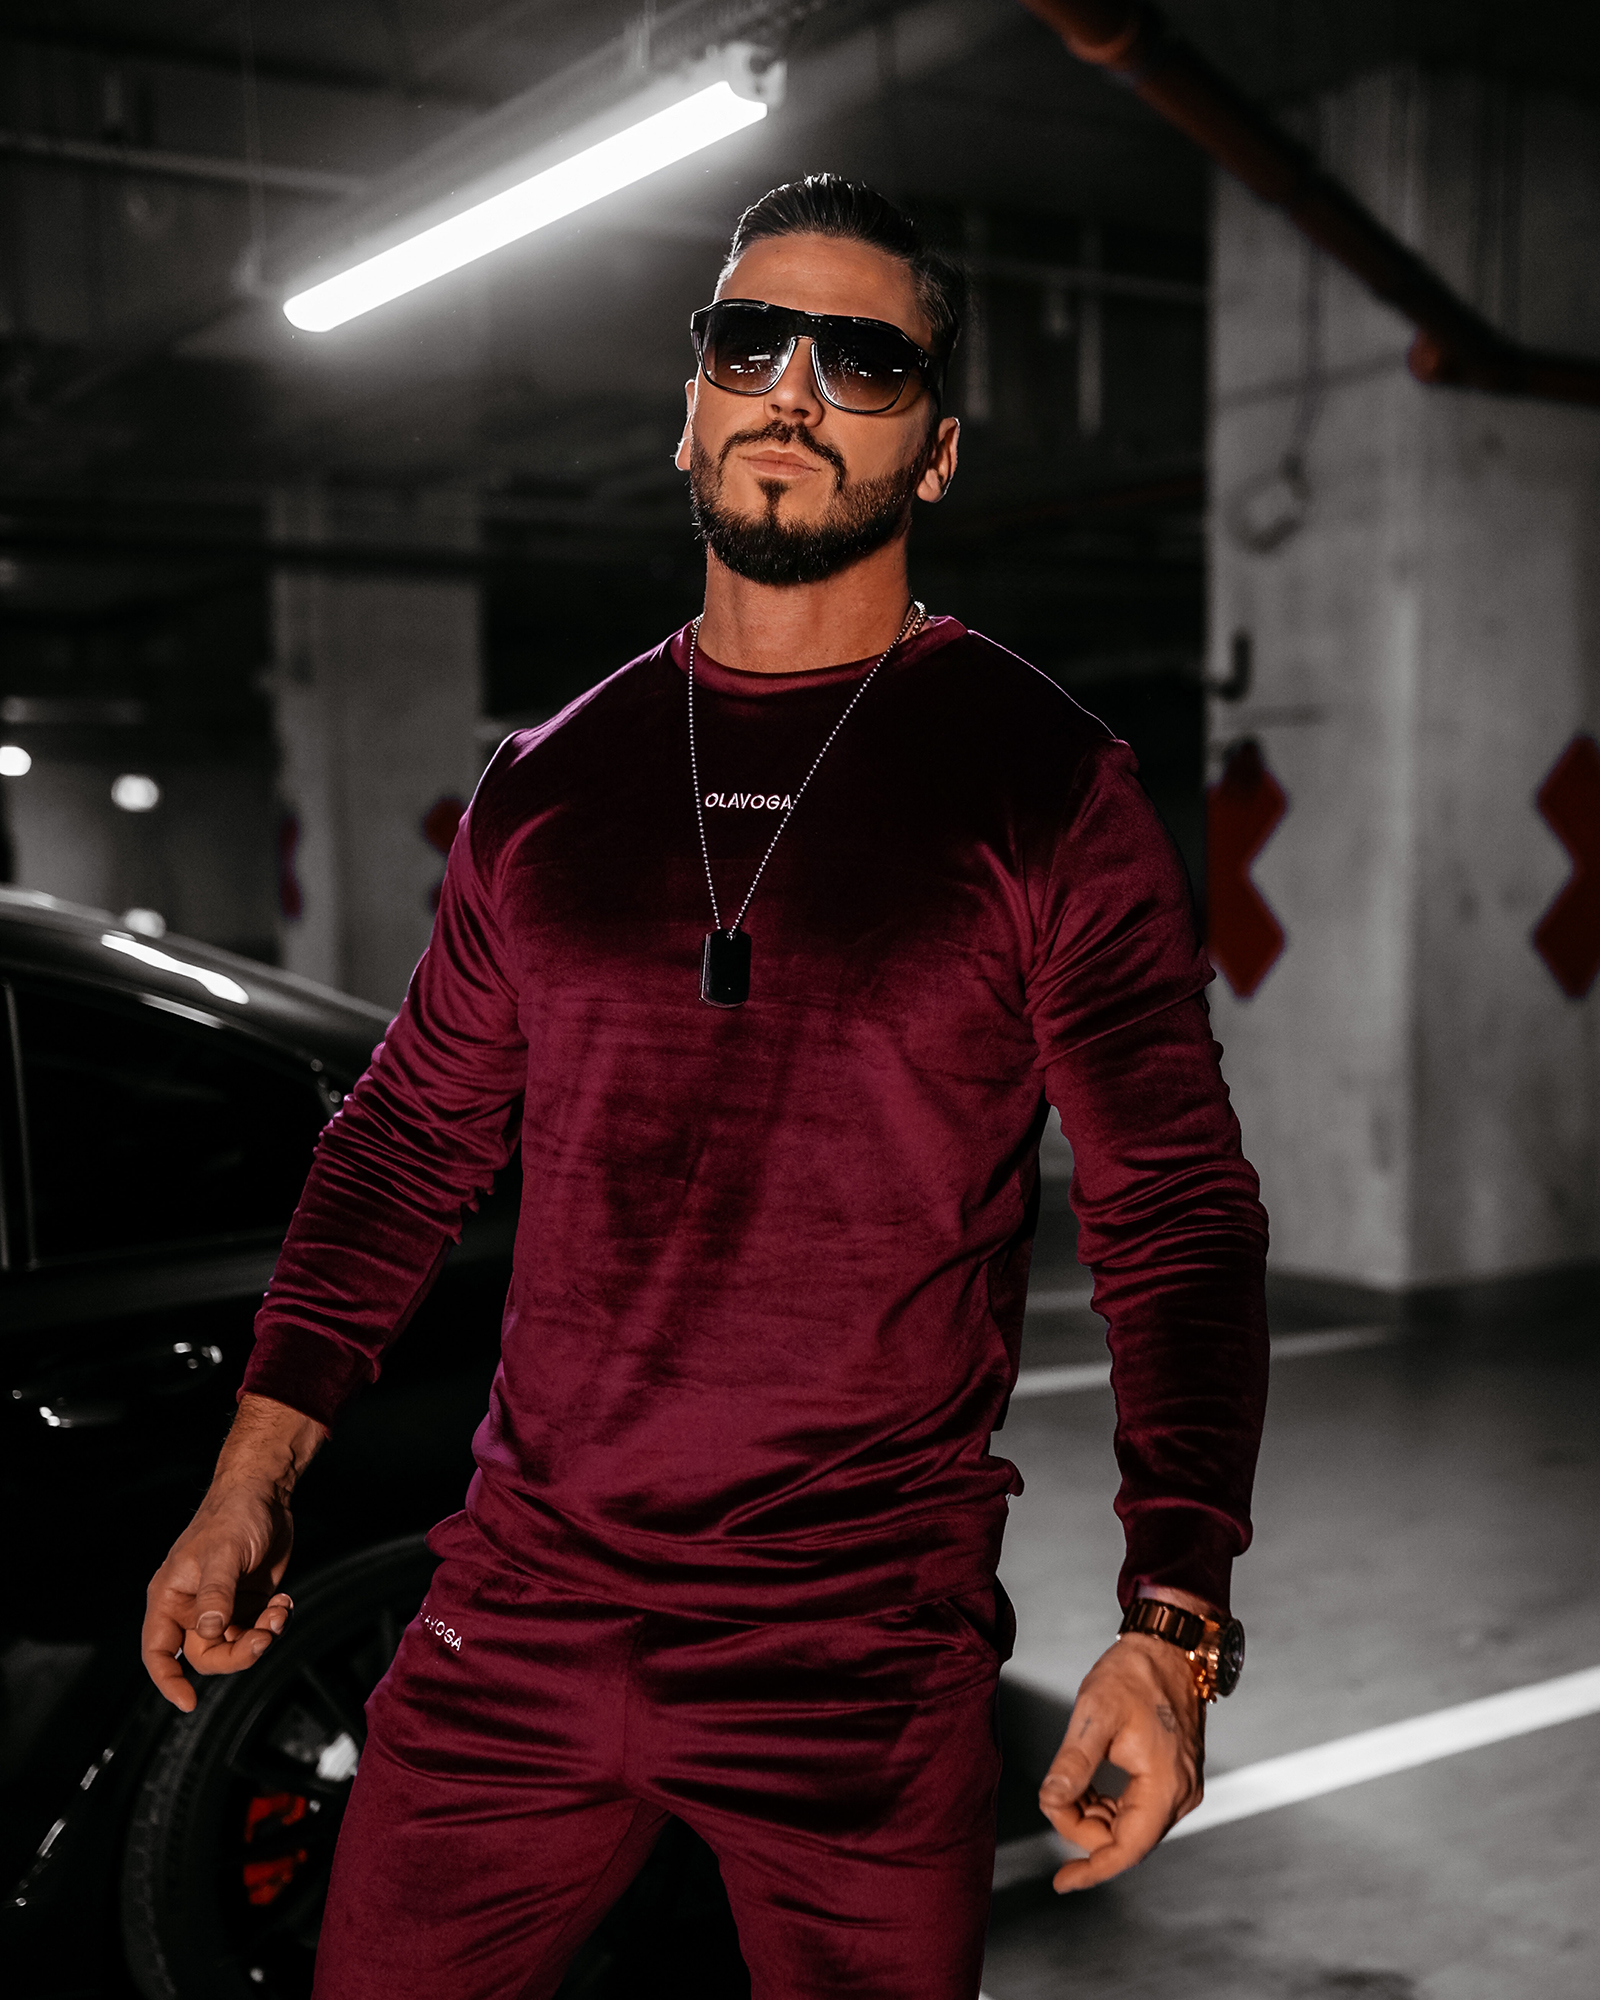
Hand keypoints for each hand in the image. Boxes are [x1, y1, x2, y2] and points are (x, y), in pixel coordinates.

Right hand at [140, 1394, 323, 1711]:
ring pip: (235, 1645)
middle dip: (238, 1654)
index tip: (188, 1702)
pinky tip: (284, 1601)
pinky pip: (256, 1628)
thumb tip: (209, 1633)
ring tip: (279, 1611)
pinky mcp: (247, 1600)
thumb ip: (217, 1594)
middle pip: (207, 1656)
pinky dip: (273, 1622)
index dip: (168, 1681)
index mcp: (171, 1597)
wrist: (266, 1492)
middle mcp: (193, 1607)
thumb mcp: (225, 1554)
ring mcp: (221, 1605)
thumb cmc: (234, 1515)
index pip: (158, 1650)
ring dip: (261, 1636)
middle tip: (265, 1635)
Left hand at [1037, 1630, 1204, 1890]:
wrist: (1169, 1647)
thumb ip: (1073, 1761)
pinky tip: (1086, 1787)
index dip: (1093, 1869)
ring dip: (1094, 1818)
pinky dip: (1108, 1806)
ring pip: (1131, 1826)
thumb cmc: (1134, 1674)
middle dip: (1084, 1830)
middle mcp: (1180, 1795)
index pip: (1127, 1849)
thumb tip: (1050, 1802)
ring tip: (1066, 1788)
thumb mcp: (1095, 1713)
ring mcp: (1181, 1787)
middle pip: (1126, 1839)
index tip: (1061, 1881)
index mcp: (1165, 1786)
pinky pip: (1138, 1809)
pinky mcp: (1174, 1777)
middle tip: (1052, 1798)